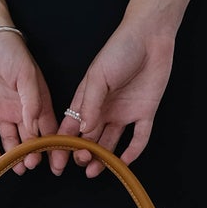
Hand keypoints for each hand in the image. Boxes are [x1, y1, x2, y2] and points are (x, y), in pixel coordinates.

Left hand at [0, 29, 66, 173]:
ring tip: (19, 168)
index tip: (58, 162)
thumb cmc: (10, 50)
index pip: (48, 128)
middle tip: (34, 166)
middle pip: (29, 137)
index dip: (53, 145)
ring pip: (9, 138)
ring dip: (13, 154)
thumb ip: (33, 102)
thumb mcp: (27, 74)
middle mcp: (20, 108)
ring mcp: (1, 109)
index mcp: (37, 100)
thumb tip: (35, 129)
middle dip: (32, 153)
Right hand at [63, 15, 176, 177]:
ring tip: (93, 170)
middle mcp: (104, 108)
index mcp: (87, 97)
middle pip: (90, 137)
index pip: (71, 125)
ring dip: (102, 157)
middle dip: (82, 152)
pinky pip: (139, 137)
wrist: (150, 37)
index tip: (56, 160)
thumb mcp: (98, 76)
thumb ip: (89, 103)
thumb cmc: (119, 50)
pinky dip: (132, 151)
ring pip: (110, 141)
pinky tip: (124, 162)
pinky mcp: (144, 112)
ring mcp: (124, 111)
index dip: (62, 143)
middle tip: (79, 163)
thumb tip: (82, 130)